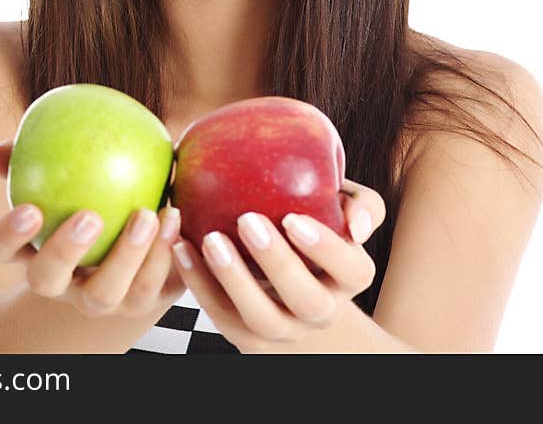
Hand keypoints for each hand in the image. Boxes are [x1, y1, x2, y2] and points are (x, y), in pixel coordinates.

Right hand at [0, 139, 185, 317]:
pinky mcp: (139, 302)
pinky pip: (149, 286)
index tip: (30, 208)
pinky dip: (162, 252)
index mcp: (33, 249)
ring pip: (103, 293)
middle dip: (63, 252)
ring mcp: (99, 298)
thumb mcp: (72, 172)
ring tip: (145, 215)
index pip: (0, 250)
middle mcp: (62, 282)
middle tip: (89, 216)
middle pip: (45, 280)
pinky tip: (173, 216)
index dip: (7, 236)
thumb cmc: (95, 189)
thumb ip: (41, 154)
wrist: (142, 235)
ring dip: (125, 255)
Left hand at [170, 179, 384, 351]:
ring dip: (234, 279)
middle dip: (277, 262)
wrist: (293, 281)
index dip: (326, 248)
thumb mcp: (342, 207)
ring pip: (263, 319)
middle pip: (306, 300)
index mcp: (350, 276)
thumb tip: (356, 225)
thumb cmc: (316, 226)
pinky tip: (182, 248)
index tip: (293, 218)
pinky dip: (200, 283)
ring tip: (211, 239)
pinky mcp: (248, 338)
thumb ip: (359, 205)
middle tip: (247, 220)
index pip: (352, 268)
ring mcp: (285, 329)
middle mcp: (321, 310)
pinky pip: (223, 317)